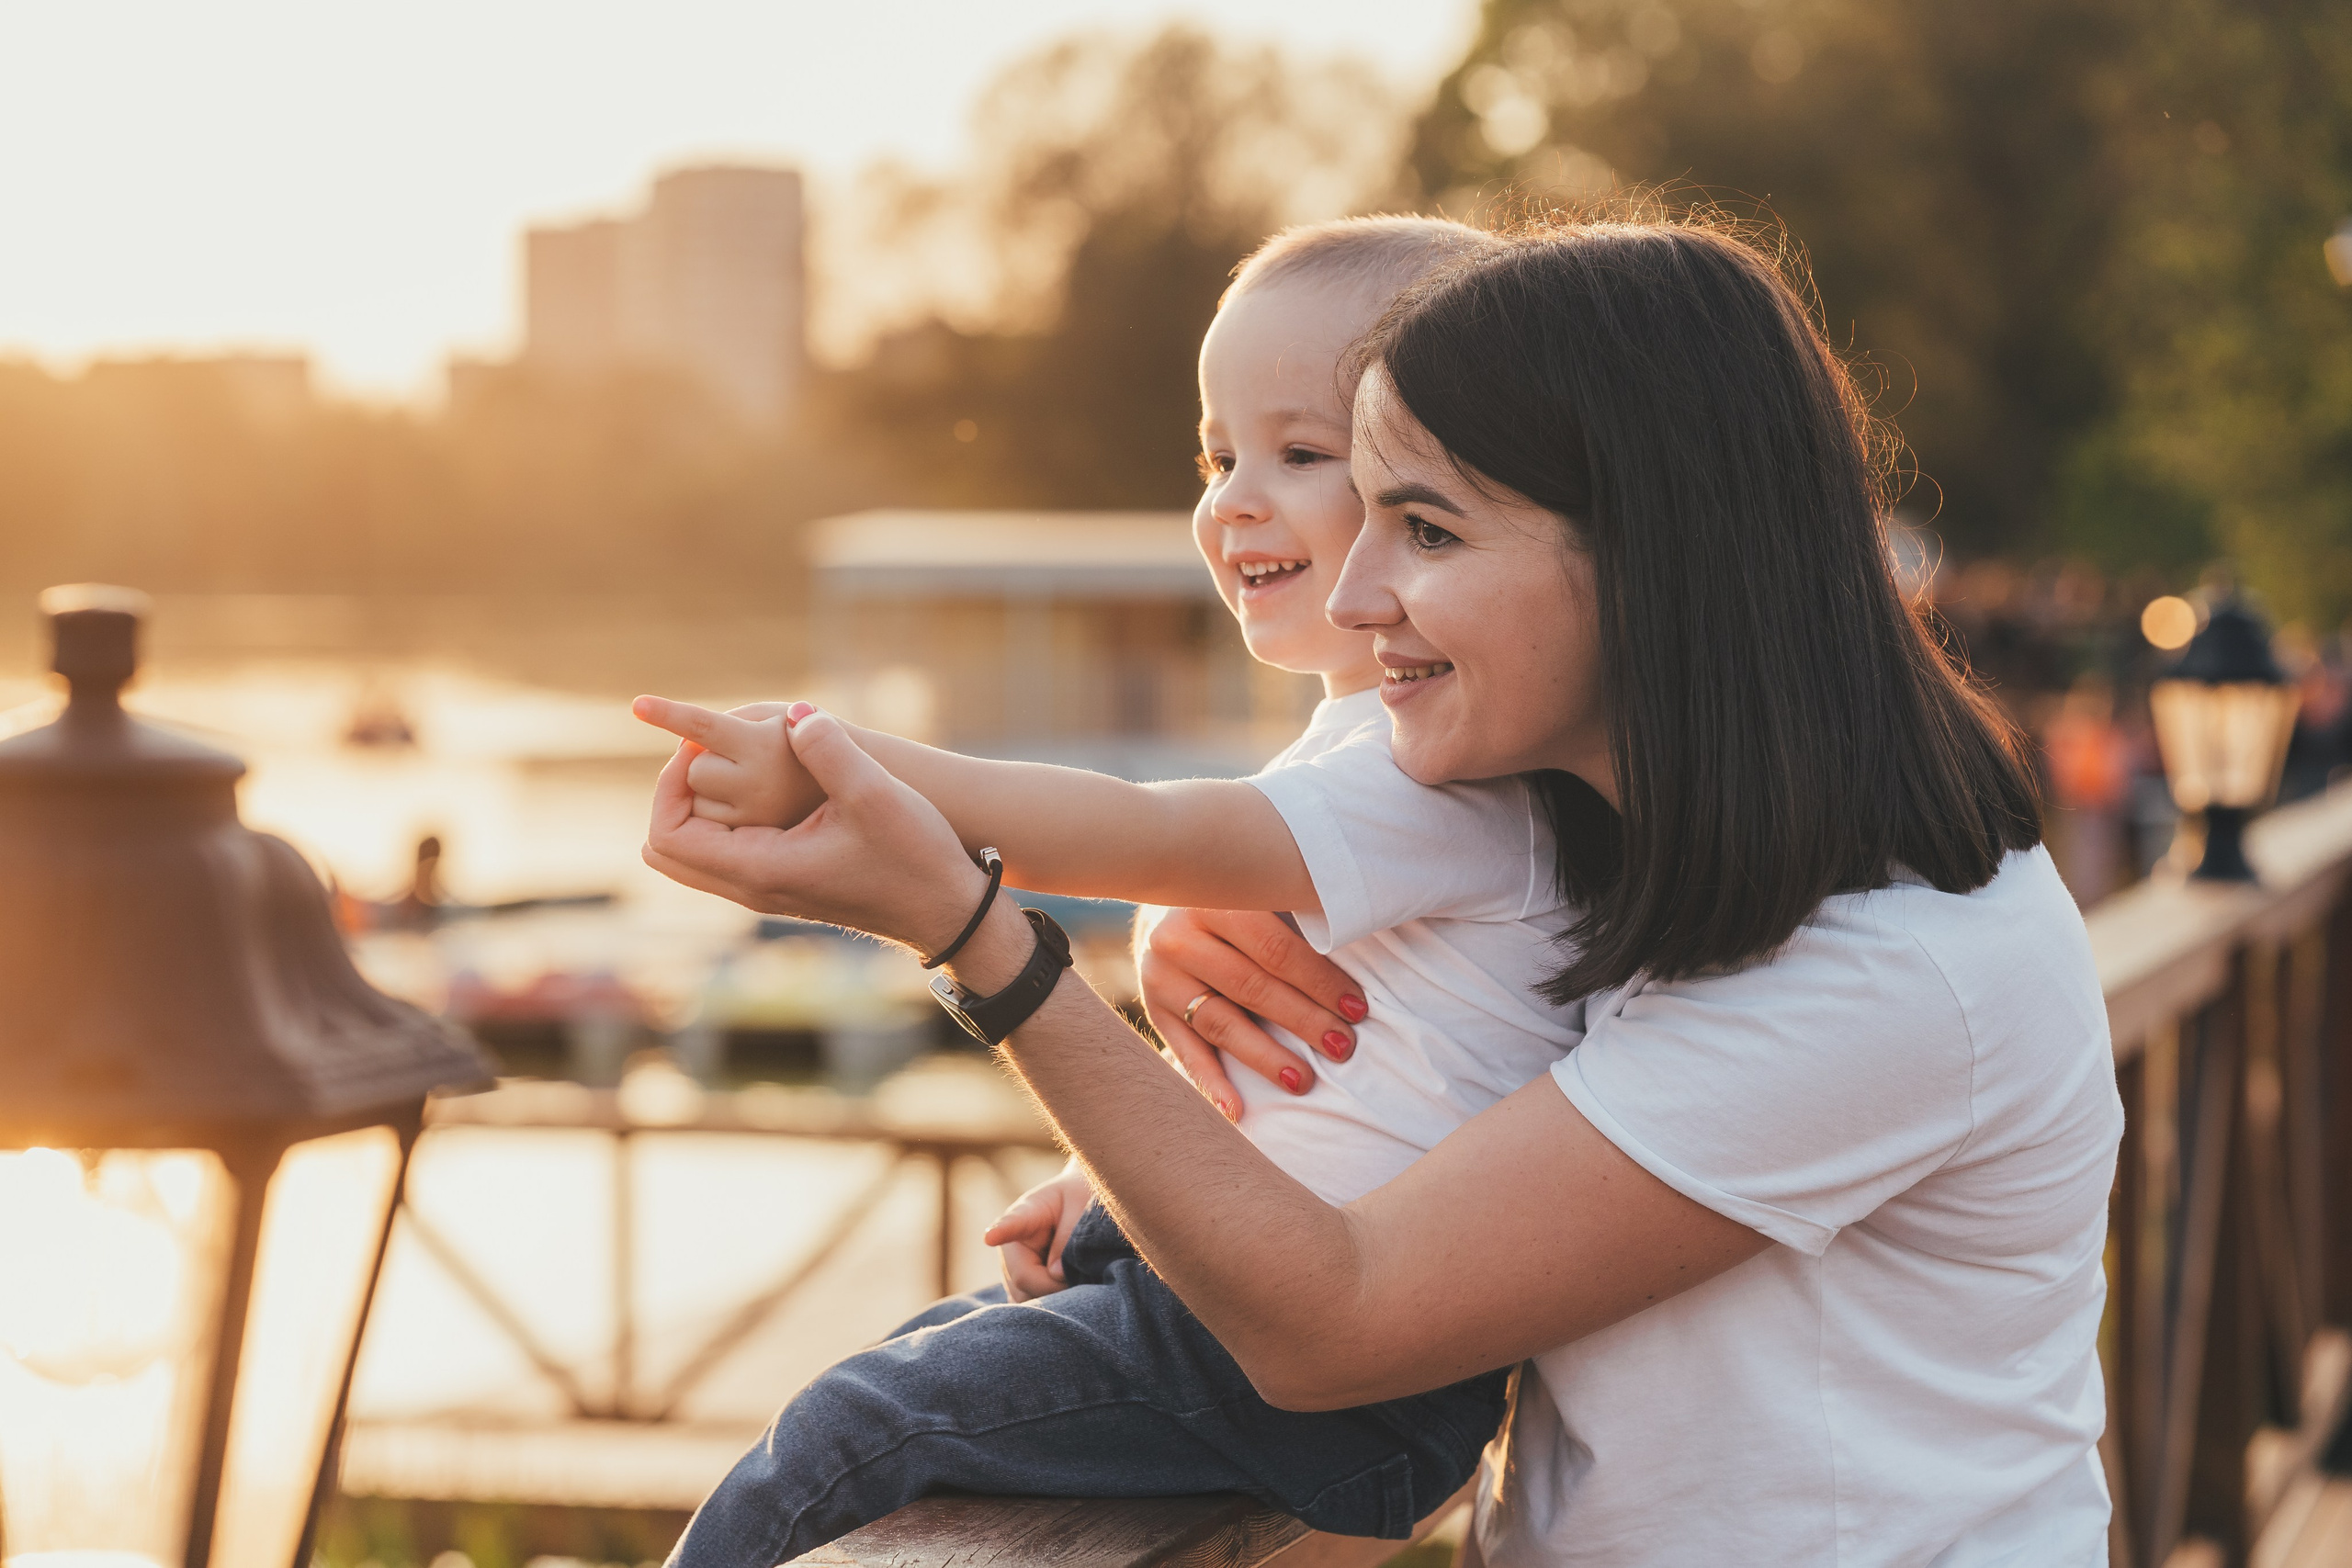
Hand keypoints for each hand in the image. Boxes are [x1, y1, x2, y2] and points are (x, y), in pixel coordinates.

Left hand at [641, 704, 988, 956]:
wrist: (947, 912)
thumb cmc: (916, 858)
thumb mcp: (876, 795)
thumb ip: (830, 750)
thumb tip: (797, 715)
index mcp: (761, 870)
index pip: (667, 836)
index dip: (667, 786)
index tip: (694, 747)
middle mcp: (753, 889)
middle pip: (665, 851)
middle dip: (673, 797)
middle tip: (702, 756)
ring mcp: (767, 893)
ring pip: (691, 856)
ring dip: (696, 810)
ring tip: (727, 766)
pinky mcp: (784, 887)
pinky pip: (721, 856)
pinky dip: (720, 821)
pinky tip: (760, 787)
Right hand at [982, 1162, 1093, 1300]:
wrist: (1078, 1205)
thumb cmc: (1081, 1199)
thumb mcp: (1082, 1208)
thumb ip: (1069, 1238)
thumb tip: (1055, 1275)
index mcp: (1028, 1213)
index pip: (1012, 1223)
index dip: (1001, 1232)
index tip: (990, 1237)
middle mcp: (1011, 1242)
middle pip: (1022, 1277)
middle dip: (1052, 1286)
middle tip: (1082, 1279)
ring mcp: (1011, 1266)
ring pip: (1023, 1296)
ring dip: (1052, 1297)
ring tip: (1077, 1281)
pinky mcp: (1018, 1285)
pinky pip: (1027, 1304)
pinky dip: (1047, 1306)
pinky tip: (1063, 1296)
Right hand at [1133, 906, 1367, 1121]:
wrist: (1170, 899)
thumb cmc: (1240, 901)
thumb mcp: (1260, 894)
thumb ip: (1297, 915)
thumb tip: (1364, 943)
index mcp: (1215, 899)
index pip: (1274, 948)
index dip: (1319, 980)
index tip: (1358, 1009)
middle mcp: (1178, 936)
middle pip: (1250, 987)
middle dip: (1303, 1020)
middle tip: (1342, 1047)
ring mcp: (1160, 975)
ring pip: (1220, 1023)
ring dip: (1265, 1057)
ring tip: (1304, 1082)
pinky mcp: (1153, 1008)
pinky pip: (1184, 1051)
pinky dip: (1212, 1084)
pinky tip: (1237, 1112)